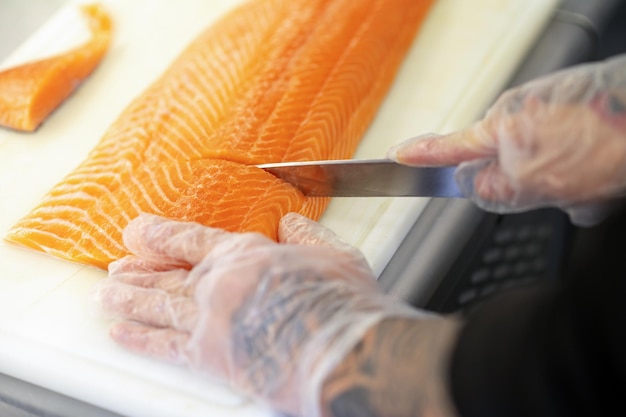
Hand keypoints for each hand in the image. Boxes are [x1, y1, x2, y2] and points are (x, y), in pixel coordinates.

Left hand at [92, 213, 422, 415]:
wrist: (340, 350)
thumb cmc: (341, 303)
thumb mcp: (335, 255)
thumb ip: (307, 237)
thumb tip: (291, 222)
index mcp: (246, 254)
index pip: (191, 239)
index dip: (160, 235)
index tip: (137, 231)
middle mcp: (218, 283)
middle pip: (168, 275)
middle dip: (139, 272)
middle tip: (114, 270)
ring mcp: (209, 320)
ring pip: (159, 307)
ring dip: (130, 301)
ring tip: (105, 296)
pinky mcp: (209, 357)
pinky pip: (165, 347)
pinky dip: (139, 340)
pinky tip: (120, 334)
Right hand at [388, 54, 625, 225]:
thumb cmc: (602, 147)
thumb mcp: (537, 184)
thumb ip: (495, 189)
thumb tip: (477, 186)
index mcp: (502, 128)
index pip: (449, 145)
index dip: (420, 155)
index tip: (398, 157)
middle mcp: (520, 114)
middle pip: (499, 160)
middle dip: (519, 184)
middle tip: (549, 194)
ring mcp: (547, 109)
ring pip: (535, 161)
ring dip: (554, 181)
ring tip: (586, 185)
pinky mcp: (572, 110)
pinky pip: (561, 152)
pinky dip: (576, 169)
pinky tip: (598, 175)